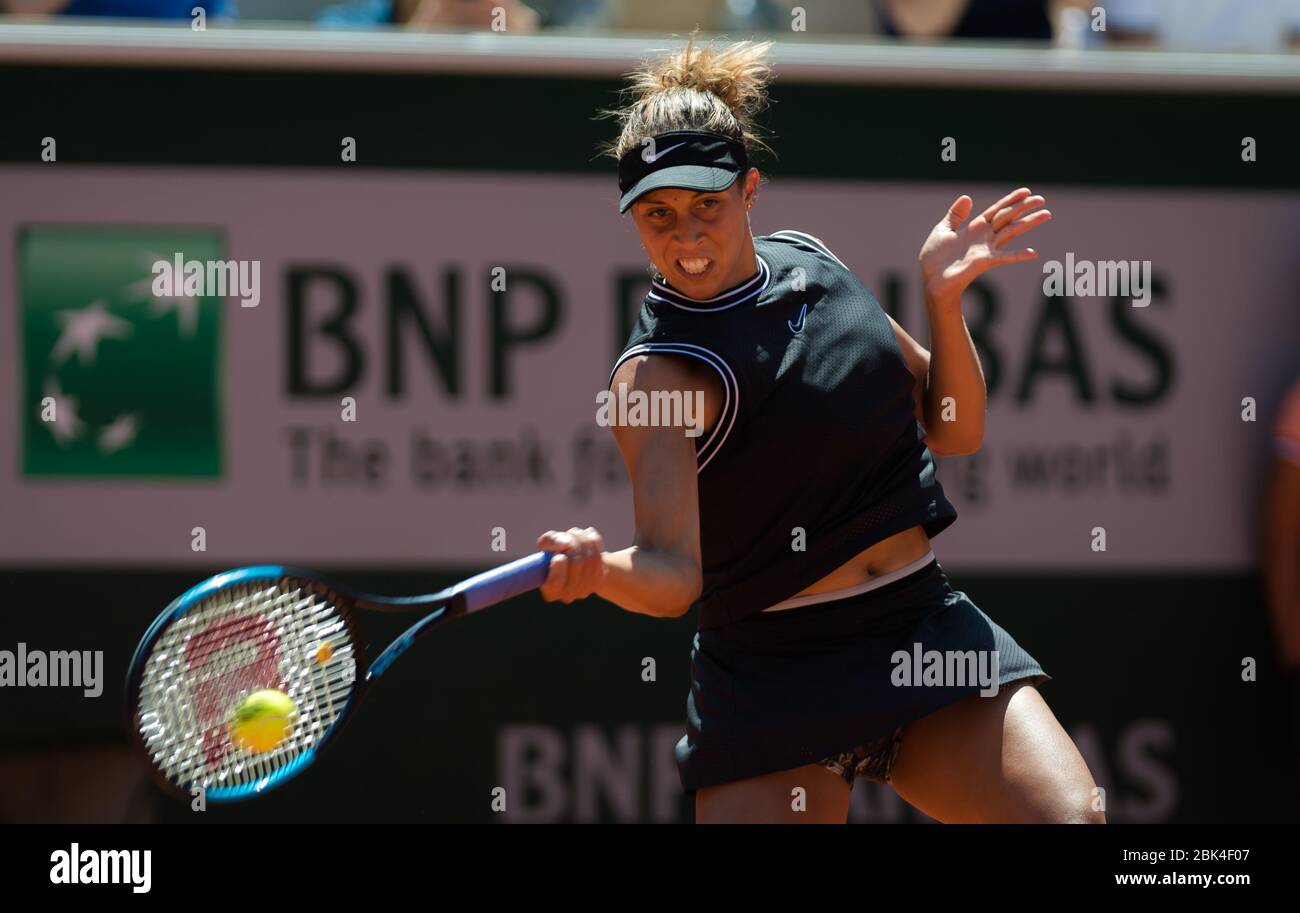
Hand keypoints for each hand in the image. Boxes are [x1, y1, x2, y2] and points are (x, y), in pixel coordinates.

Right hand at [537, 527, 605, 603]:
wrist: (577, 559)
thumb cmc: (556, 552)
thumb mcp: (546, 544)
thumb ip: (548, 541)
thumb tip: (564, 543)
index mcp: (550, 591)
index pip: (554, 583)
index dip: (557, 568)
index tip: (559, 556)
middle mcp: (568, 595)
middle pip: (575, 564)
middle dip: (572, 544)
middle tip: (567, 538)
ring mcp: (585, 588)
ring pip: (589, 556)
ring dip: (582, 539)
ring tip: (574, 535)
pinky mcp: (599, 579)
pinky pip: (599, 553)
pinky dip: (592, 541)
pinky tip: (587, 538)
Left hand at [918, 188, 1050, 306]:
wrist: (930, 279)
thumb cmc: (934, 258)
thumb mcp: (942, 230)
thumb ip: (955, 215)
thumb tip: (967, 197)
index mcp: (974, 228)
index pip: (997, 210)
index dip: (1011, 200)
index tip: (1026, 191)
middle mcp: (984, 237)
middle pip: (1008, 218)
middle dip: (1024, 207)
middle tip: (1042, 199)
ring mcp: (986, 249)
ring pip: (1011, 231)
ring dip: (1028, 223)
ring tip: (1046, 214)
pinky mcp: (983, 262)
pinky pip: (1004, 257)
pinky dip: (1018, 255)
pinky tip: (1033, 253)